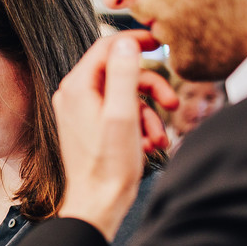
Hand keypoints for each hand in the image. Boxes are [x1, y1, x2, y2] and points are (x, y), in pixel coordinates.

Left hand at [53, 33, 177, 238]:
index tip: (160, 42)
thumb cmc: (108, 164)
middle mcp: (74, 95)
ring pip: (124, 95)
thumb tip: (126, 43)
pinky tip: (147, 145)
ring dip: (147, 114)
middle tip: (172, 104)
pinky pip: (119, 113)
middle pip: (120, 73)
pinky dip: (137, 126)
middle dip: (150, 88)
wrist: (97, 203)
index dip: (135, 41)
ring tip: (157, 139)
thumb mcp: (123, 114)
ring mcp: (80, 111)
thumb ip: (124, 75)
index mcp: (77, 86)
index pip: (107, 47)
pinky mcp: (89, 125)